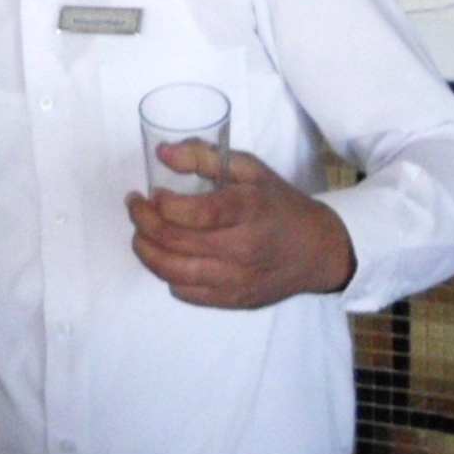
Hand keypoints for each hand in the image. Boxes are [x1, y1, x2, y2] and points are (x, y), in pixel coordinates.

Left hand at [125, 142, 355, 307]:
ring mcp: (236, 280)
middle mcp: (242, 249)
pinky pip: (184, 292)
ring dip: (145, 250)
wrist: (318, 250)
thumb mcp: (250, 170)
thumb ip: (205, 157)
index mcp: (248, 210)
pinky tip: (167, 256)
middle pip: (174, 241)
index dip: (161, 204)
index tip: (152, 192)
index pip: (193, 213)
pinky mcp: (233, 301)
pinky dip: (167, 273)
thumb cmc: (279, 205)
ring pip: (172, 271)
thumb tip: (162, 152)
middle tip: (136, 206)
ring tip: (141, 233)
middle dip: (143, 221)